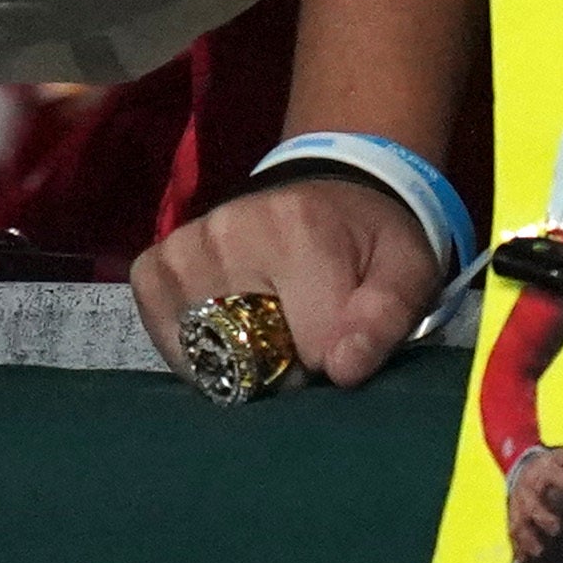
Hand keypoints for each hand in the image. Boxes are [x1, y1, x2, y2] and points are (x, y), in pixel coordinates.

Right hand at [133, 165, 445, 394]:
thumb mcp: (407, 271)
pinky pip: (166, 336)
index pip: (314, 348)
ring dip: (239, 361)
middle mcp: (228, 232)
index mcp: (298, 229)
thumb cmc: (369, 242)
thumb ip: (386, 318)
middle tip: (303, 335)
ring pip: (206, 354)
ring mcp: (184, 248)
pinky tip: (227, 333)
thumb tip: (343, 368)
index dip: (333, 360)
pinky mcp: (154, 268)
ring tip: (266, 332)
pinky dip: (195, 352)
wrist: (327, 194)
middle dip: (283, 367)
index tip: (342, 337)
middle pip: (252, 357)